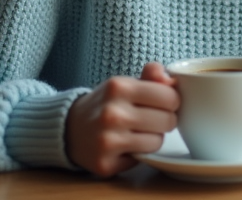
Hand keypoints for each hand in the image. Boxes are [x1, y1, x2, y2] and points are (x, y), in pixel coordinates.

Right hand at [65, 62, 178, 176]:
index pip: (170, 97)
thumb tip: (171, 80)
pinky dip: (138, 153)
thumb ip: (151, 77)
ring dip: (152, 138)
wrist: (70, 129)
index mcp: (118, 87)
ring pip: (157, 142)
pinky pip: (141, 159)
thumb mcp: (124, 84)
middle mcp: (112, 114)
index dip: (171, 101)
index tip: (162, 103)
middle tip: (150, 118)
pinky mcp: (105, 164)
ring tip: (137, 132)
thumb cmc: (106, 104)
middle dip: (164, 120)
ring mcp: (107, 141)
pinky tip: (124, 146)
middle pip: (168, 121)